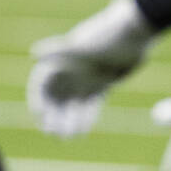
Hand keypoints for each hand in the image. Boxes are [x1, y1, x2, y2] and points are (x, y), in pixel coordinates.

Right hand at [27, 0, 153, 136]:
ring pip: (72, 103)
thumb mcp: (81, 46)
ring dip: (68, 120)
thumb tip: (33, 53)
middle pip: (55, 97)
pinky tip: (82, 131)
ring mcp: (86, 78)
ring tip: (66, 137)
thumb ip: (57, 51)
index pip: (41, 82)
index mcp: (61, 58)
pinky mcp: (102, 84)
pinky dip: (86, 116)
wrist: (137, 32)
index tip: (39, 115)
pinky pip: (91, 104)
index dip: (37, 99)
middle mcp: (71, 69)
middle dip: (52, 115)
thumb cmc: (107, 35)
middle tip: (52, 133)